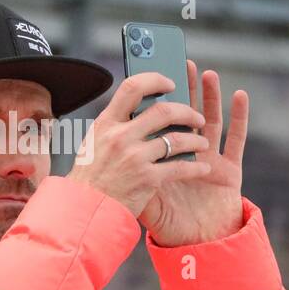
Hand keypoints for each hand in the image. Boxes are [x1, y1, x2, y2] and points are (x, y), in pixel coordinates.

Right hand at [67, 73, 211, 216]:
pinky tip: (202, 167)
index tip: (170, 83)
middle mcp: (120, 136)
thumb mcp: (95, 142)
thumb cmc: (92, 177)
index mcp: (106, 123)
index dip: (155, 80)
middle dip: (187, 111)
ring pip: (176, 138)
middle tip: (197, 117)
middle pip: (163, 111)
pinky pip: (180, 167)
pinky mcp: (147, 178)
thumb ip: (117, 125)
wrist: (86, 210)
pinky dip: (195, 167)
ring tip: (202, 142)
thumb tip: (142, 110)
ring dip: (195, 139)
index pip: (132, 88)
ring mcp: (134, 157)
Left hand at [139, 60, 245, 246]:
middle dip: (183, 88)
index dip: (156, 99)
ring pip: (209, 121)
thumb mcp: (142, 200)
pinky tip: (239, 96)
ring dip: (209, 96)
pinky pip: (236, 140)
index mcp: (164, 157)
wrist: (195, 249)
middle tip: (181, 62)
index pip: (157, 121)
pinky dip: (240, 118)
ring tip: (206, 73)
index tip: (152, 74)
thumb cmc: (169, 224)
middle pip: (184, 114)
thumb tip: (109, 159)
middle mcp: (186, 153)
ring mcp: (210, 159)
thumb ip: (129, 179)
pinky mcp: (230, 170)